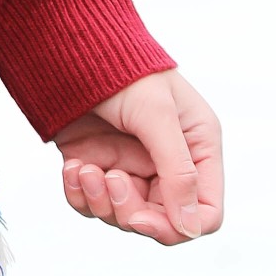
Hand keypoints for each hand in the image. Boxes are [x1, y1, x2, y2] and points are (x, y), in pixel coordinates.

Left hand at [53, 69, 223, 245]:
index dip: (177, 226)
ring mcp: (130, 167)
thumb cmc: (124, 71)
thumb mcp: (157, 116)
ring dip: (100, 201)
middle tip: (109, 178)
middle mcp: (167, 164)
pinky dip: (78, 194)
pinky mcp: (97, 166)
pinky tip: (72, 167)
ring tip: (85, 168)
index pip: (204, 211)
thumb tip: (189, 227)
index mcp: (197, 149)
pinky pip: (91, 204)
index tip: (143, 220)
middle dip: (130, 211)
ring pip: (122, 217)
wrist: (73, 49)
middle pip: (159, 221)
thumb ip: (178, 171)